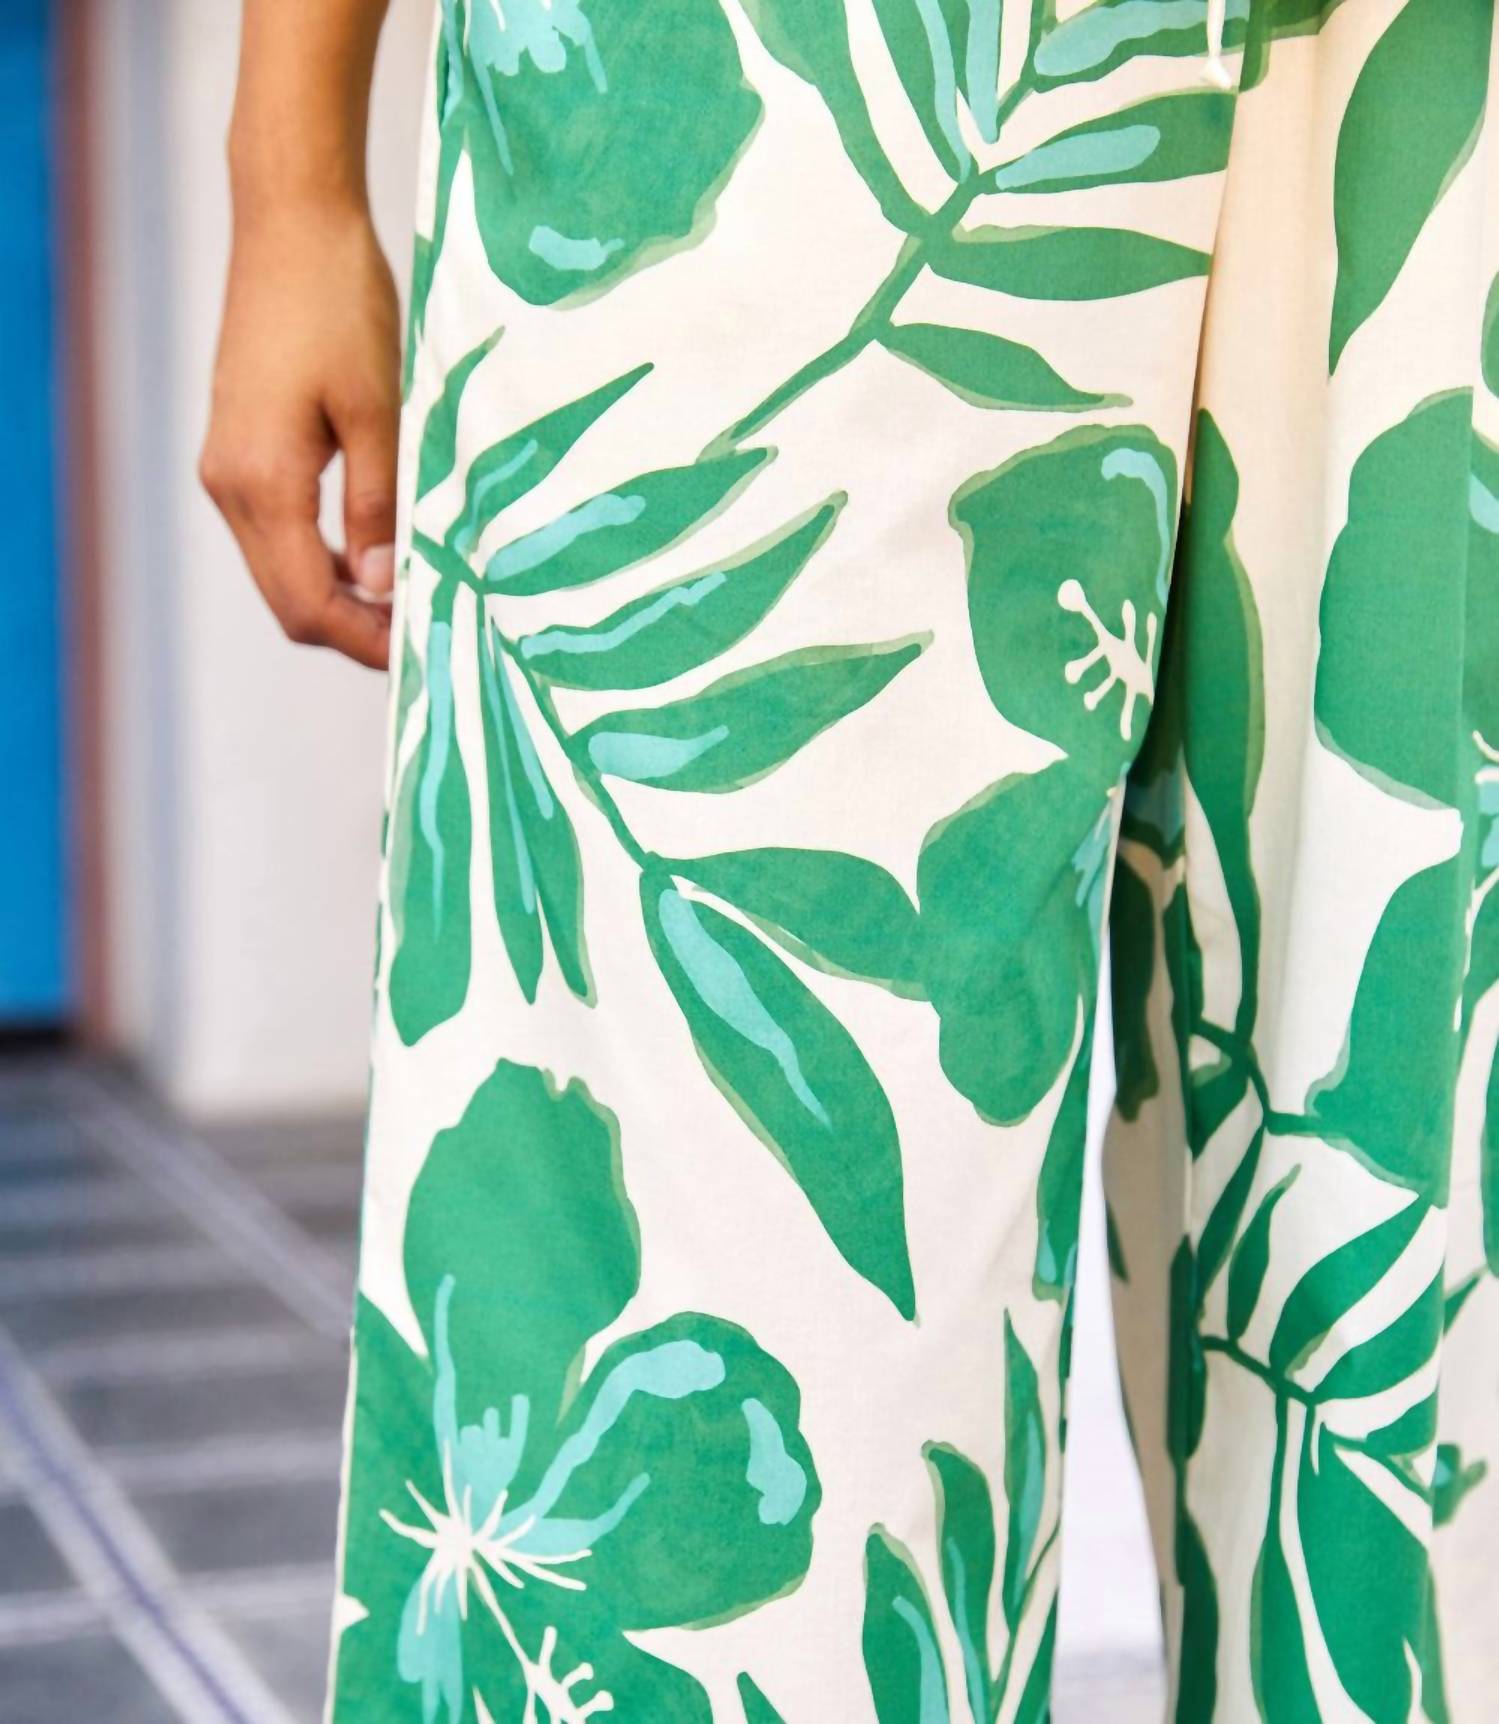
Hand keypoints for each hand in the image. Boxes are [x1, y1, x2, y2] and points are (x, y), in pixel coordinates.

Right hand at [201, 200, 400, 668]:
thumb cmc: (341, 303)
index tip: (421, 658)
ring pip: (280, 573)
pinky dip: (322, 562)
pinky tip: (374, 560)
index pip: (307, 604)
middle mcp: (229, 485)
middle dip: (353, 633)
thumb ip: (378, 505)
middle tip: (423, 643)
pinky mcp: (239, 451)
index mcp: (261, 482)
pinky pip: (276, 535)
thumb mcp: (377, 410)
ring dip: (339, 600)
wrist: (291, 224)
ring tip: (408, 607)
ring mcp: (227, 469)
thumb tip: (382, 586)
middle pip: (287, 601)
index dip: (364, 643)